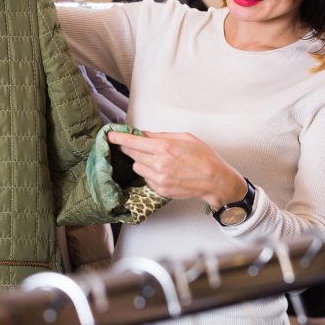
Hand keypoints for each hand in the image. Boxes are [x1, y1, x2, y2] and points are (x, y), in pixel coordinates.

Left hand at [106, 130, 246, 209]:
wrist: (215, 180)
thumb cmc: (203, 157)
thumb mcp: (184, 138)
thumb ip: (161, 136)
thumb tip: (144, 134)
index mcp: (164, 148)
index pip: (133, 142)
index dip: (119, 138)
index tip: (110, 135)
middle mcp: (159, 164)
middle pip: (132, 154)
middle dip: (130, 148)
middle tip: (131, 145)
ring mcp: (159, 178)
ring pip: (137, 167)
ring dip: (141, 161)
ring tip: (157, 160)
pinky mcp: (160, 189)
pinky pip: (146, 178)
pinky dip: (150, 173)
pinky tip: (163, 171)